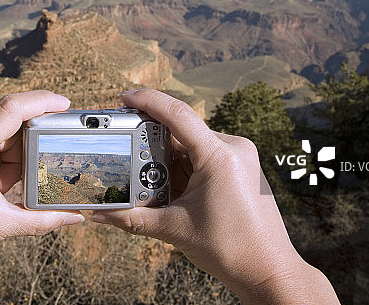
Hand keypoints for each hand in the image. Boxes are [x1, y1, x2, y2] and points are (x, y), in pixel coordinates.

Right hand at [91, 89, 338, 304]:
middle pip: (182, 131)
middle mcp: (234, 148)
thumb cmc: (232, 249)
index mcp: (220, 156)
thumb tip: (99, 215)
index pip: (178, 114)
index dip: (148, 101)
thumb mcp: (174, 230)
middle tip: (127, 152)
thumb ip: (132, 219)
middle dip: (152, 141)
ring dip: (168, 158)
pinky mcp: (242, 167)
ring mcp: (240, 156)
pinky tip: (172, 187)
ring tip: (151, 182)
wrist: (268, 271)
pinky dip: (184, 166)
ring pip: (192, 144)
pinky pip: (205, 155)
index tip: (124, 97)